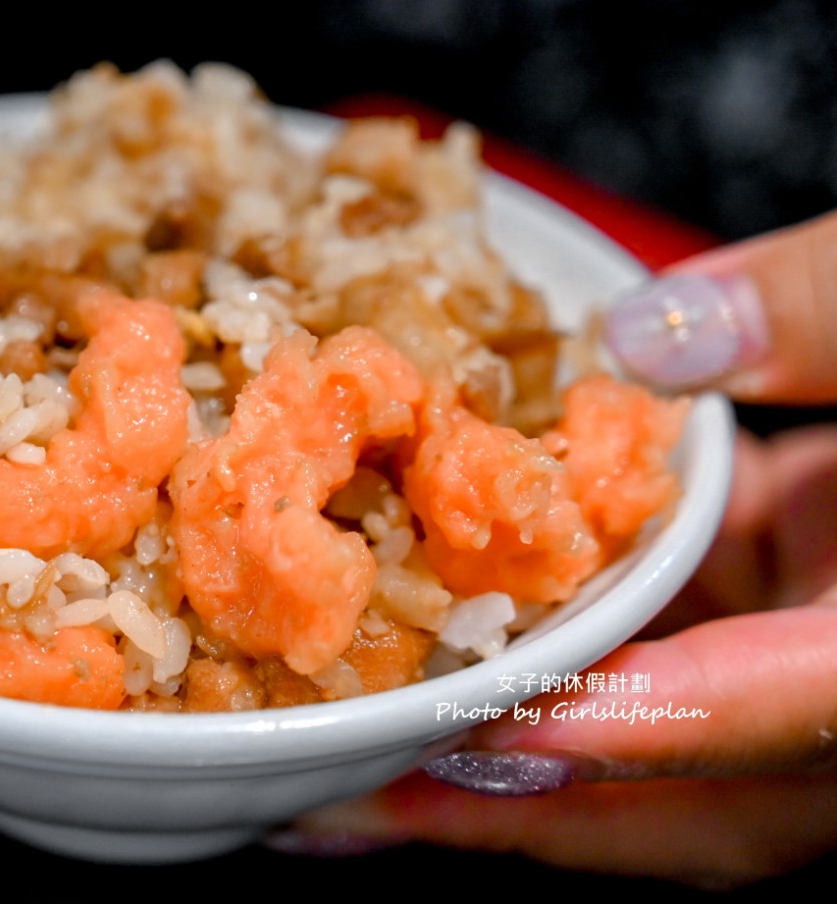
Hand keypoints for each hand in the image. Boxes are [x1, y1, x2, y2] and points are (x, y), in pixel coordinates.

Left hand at [274, 212, 836, 887]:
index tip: (494, 732)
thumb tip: (648, 333)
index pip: (789, 705)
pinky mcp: (790, 630)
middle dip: (521, 812)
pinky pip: (663, 695)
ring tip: (355, 769)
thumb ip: (834, 319)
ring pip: (671, 776)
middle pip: (701, 805)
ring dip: (513, 777)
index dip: (642, 727)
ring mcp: (820, 678)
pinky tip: (448, 666)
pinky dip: (553, 693)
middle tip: (345, 805)